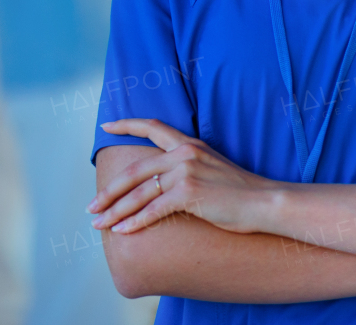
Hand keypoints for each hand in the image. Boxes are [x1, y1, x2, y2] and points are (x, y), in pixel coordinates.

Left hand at [88, 118, 284, 235]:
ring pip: (139, 193)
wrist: (264, 201)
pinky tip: (123, 231)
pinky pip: (153, 210)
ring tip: (99, 224)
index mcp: (190, 145)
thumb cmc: (239, 191)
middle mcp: (185, 154)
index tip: (106, 125)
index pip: (154, 127)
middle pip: (135, 171)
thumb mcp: (211, 168)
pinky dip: (135, 222)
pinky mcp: (190, 193)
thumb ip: (186, 168)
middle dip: (109, 191)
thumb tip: (160, 183)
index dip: (128, 125)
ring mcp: (187, 173)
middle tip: (91, 206)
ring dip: (115, 211)